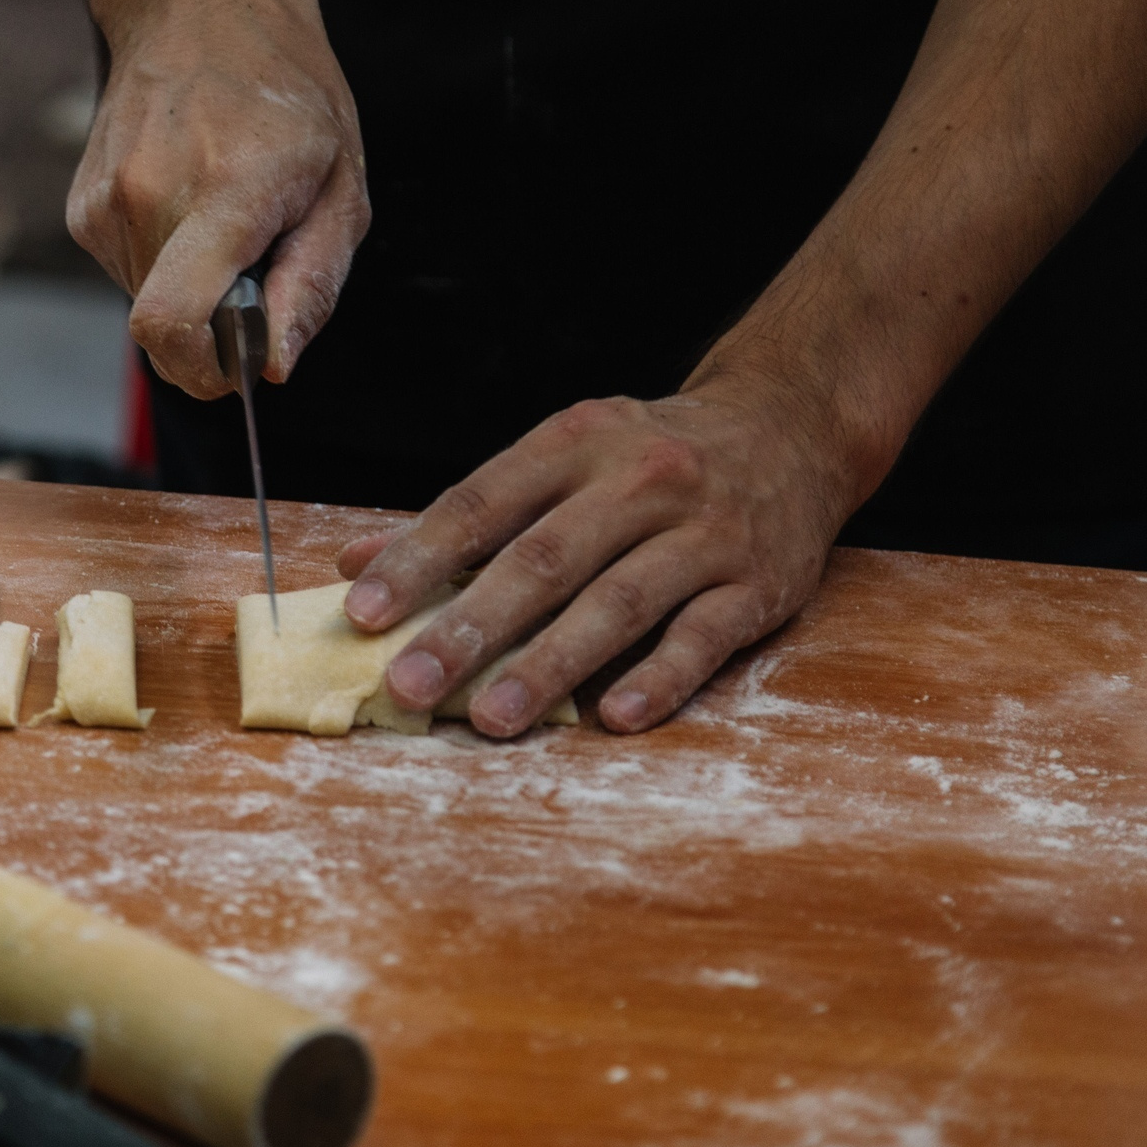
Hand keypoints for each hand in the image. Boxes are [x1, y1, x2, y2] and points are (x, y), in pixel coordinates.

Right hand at [70, 0, 367, 397]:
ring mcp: (105, 201)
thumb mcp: (341, 187)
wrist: (198, 8)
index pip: (171, 324)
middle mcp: (149, 197)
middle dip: (215, 326)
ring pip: (147, 305)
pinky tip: (187, 200)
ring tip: (222, 215)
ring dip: (191, 287)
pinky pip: (129, 273)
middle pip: (167, 330)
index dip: (204, 371)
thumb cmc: (284, 94)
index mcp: (226, 192)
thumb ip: (311, 284)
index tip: (240, 366)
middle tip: (254, 261)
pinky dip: (164, 261)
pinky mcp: (82, 208)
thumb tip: (277, 364)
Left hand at [334, 372, 870, 736]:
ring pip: (618, 603)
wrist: (791, 428)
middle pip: (542, 560)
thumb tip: (355, 564)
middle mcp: (640, 480)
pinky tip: (614, 718)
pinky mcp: (758, 583)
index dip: (418, 558)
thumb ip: (467, 515)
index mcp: (576, 443)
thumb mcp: (563, 456)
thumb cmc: (652, 453)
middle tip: (408, 684)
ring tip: (491, 719)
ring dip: (550, 665)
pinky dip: (659, 678)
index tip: (363, 612)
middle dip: (468, 627)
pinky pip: (703, 636)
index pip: (481, 503)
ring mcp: (704, 533)